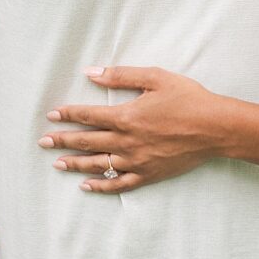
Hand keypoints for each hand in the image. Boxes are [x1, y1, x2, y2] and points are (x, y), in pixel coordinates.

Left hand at [39, 67, 231, 190]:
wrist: (216, 128)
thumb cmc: (189, 99)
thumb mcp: (155, 78)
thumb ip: (121, 76)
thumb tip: (92, 72)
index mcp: (126, 116)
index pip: (88, 116)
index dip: (68, 115)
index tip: (52, 116)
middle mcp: (127, 141)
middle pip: (87, 141)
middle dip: (63, 141)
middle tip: (43, 142)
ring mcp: (136, 161)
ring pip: (98, 164)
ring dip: (75, 164)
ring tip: (57, 163)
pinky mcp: (148, 175)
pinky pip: (119, 184)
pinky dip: (101, 185)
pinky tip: (86, 185)